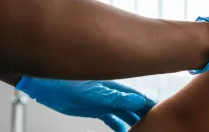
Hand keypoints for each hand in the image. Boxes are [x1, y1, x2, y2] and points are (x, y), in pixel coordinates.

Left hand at [16, 77, 155, 130]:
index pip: (138, 99)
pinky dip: (118, 125)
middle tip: (154, 123)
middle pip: (133, 107)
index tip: (160, 112)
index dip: (149, 106)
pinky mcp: (94, 109)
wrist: (48, 84)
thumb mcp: (95, 92)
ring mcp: (104, 101)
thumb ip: (116, 96)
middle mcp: (112, 94)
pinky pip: (111, 119)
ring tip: (142, 129)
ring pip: (124, 113)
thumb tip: (137, 99)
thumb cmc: (68, 81)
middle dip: (144, 115)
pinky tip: (123, 130)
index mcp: (115, 88)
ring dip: (133, 121)